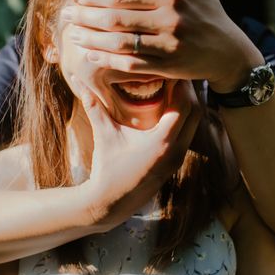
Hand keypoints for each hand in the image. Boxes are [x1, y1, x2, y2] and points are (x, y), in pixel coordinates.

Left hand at [62, 0, 263, 92]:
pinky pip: (131, 64)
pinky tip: (90, 55)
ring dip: (91, 39)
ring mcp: (168, 47)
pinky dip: (107, 60)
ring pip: (120, 43)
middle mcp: (170, 21)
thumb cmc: (210, 12)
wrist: (229, 52)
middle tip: (65, 14)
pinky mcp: (168, 68)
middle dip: (85, 16)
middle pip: (116, 19)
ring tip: (72, 34)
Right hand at [71, 77, 200, 228]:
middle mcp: (176, 150)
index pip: (183, 106)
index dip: (180, 87)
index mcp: (162, 142)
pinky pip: (188, 135)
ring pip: (194, 125)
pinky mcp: (175, 163)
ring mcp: (178, 158)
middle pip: (195, 113)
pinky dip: (184, 121)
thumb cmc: (107, 169)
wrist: (111, 203)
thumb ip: (94, 106)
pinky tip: (171, 110)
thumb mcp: (103, 135)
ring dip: (188, 107)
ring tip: (176, 89)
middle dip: (188, 94)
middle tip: (177, 76)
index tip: (172, 71)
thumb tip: (79, 80)